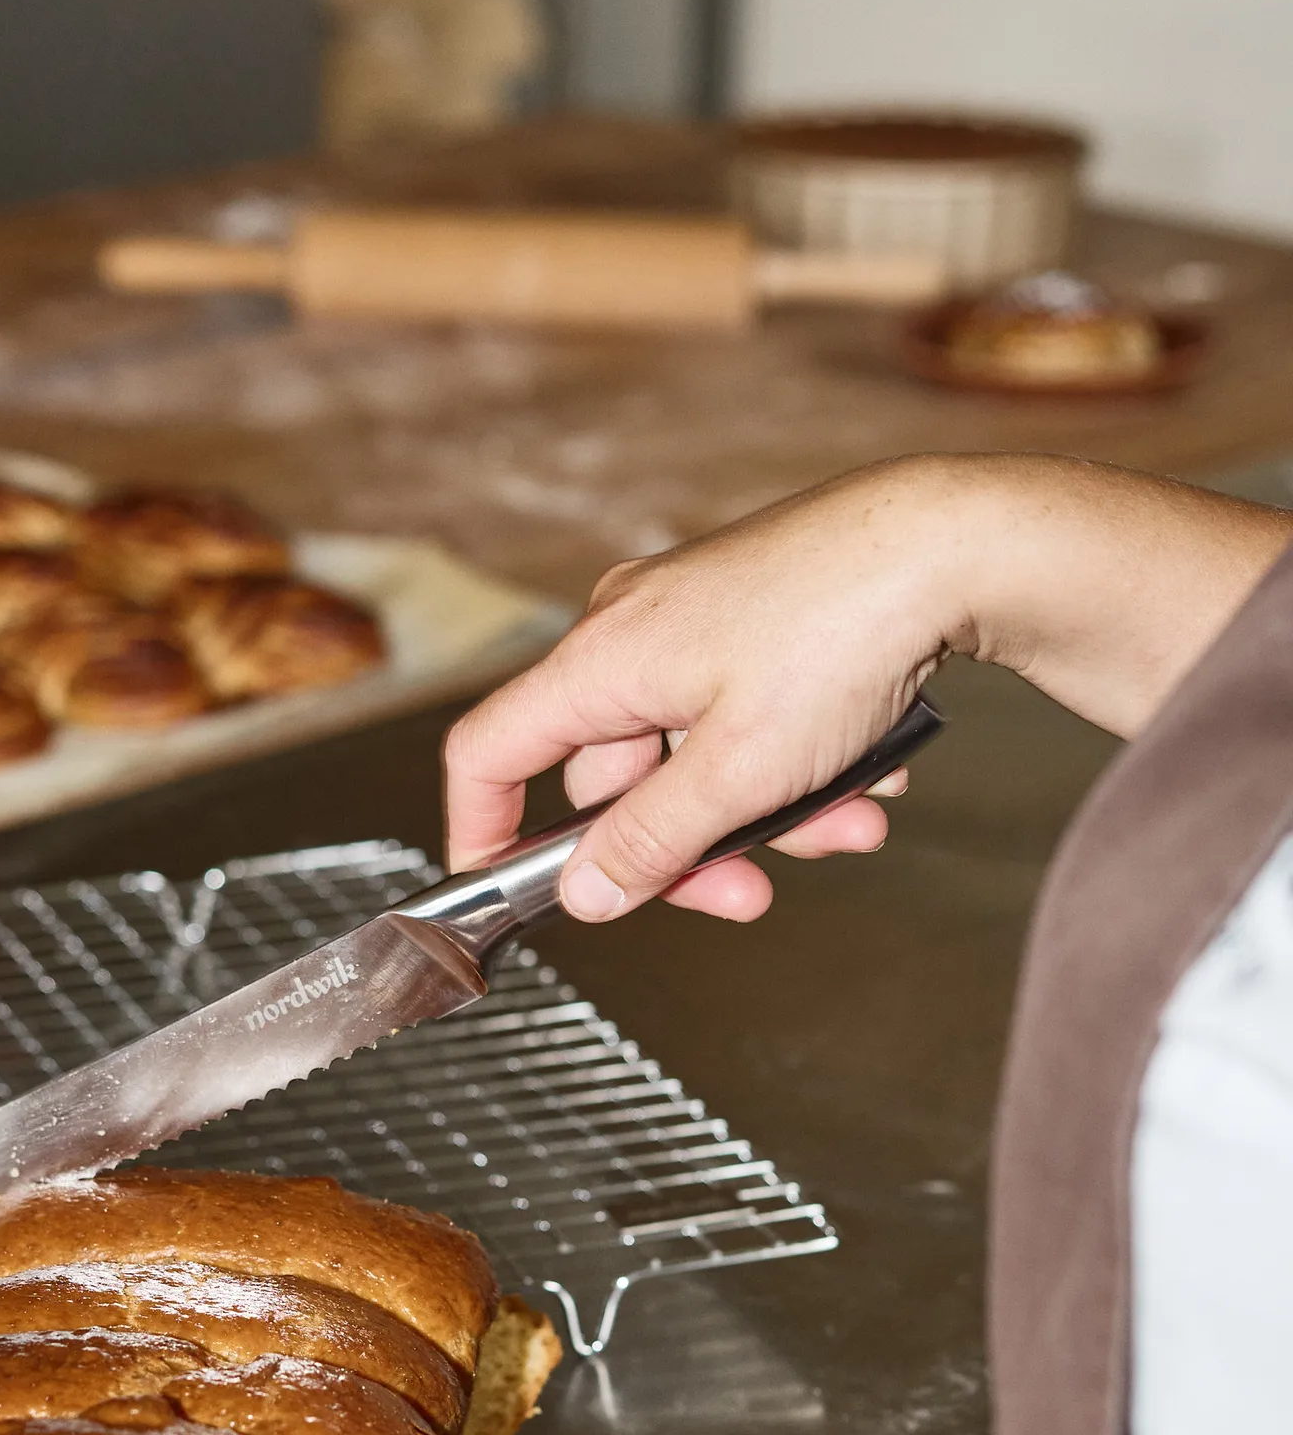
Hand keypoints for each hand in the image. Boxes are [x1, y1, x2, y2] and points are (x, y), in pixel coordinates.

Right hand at [445, 455, 1291, 921]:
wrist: (951, 542)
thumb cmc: (839, 631)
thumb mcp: (738, 772)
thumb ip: (650, 843)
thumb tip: (584, 891)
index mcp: (599, 662)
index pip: (488, 754)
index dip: (483, 832)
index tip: (502, 890)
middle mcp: (631, 633)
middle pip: (613, 781)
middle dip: (688, 847)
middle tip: (747, 892)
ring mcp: (693, 624)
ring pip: (695, 760)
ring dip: (766, 814)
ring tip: (848, 825)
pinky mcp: (753, 622)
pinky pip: (746, 722)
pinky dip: (796, 765)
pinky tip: (865, 776)